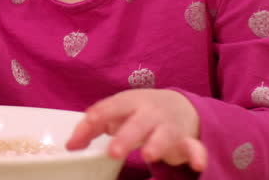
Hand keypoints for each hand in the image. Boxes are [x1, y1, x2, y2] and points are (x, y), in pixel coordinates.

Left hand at [66, 89, 206, 171]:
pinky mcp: (186, 141)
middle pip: (136, 123)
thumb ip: (94, 126)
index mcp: (129, 102)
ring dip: (156, 144)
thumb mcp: (117, 112)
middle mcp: (149, 112)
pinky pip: (194, 147)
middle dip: (125, 137)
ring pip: (163, 135)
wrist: (180, 106)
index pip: (108, 109)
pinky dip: (197, 155)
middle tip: (113, 152)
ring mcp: (168, 126)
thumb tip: (71, 146)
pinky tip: (197, 165)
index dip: (93, 122)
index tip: (79, 138)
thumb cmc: (139, 111)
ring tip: (148, 155)